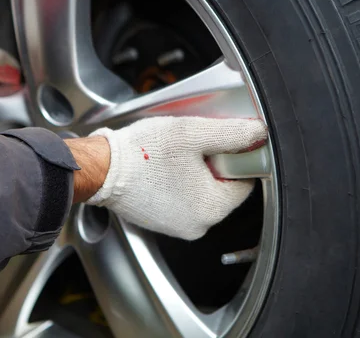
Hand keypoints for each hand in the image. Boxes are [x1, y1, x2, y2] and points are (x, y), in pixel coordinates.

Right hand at [84, 117, 267, 240]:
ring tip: (174, 159)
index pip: (244, 182)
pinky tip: (164, 169)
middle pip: (223, 189)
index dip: (234, 158)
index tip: (217, 145)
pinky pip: (184, 200)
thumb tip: (257, 134)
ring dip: (196, 173)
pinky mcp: (163, 222)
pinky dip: (179, 183)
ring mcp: (178, 227)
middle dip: (213, 166)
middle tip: (191, 149)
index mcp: (211, 208)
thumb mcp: (192, 134)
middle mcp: (197, 225)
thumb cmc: (141, 154)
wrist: (102, 169)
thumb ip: (230, 134)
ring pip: (203, 193)